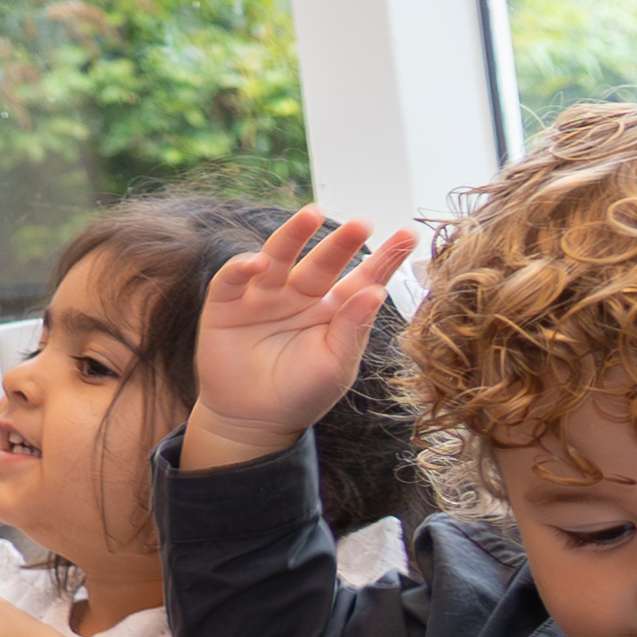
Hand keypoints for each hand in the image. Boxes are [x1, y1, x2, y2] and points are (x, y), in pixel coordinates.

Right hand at [186, 209, 414, 457]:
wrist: (252, 422)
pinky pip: (233, 278)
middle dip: (341, 241)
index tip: (410, 235)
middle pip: (323, 260)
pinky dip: (241, 267)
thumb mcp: (335, 366)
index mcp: (332, 309)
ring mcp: (264, 297)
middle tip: (362, 224)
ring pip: (280, 255)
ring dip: (293, 234)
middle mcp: (300, 295)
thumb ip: (352, 328)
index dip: (385, 256)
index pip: (362, 276)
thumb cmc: (301, 394)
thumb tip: (376, 291)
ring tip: (312, 215)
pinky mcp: (227, 304)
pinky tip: (257, 262)